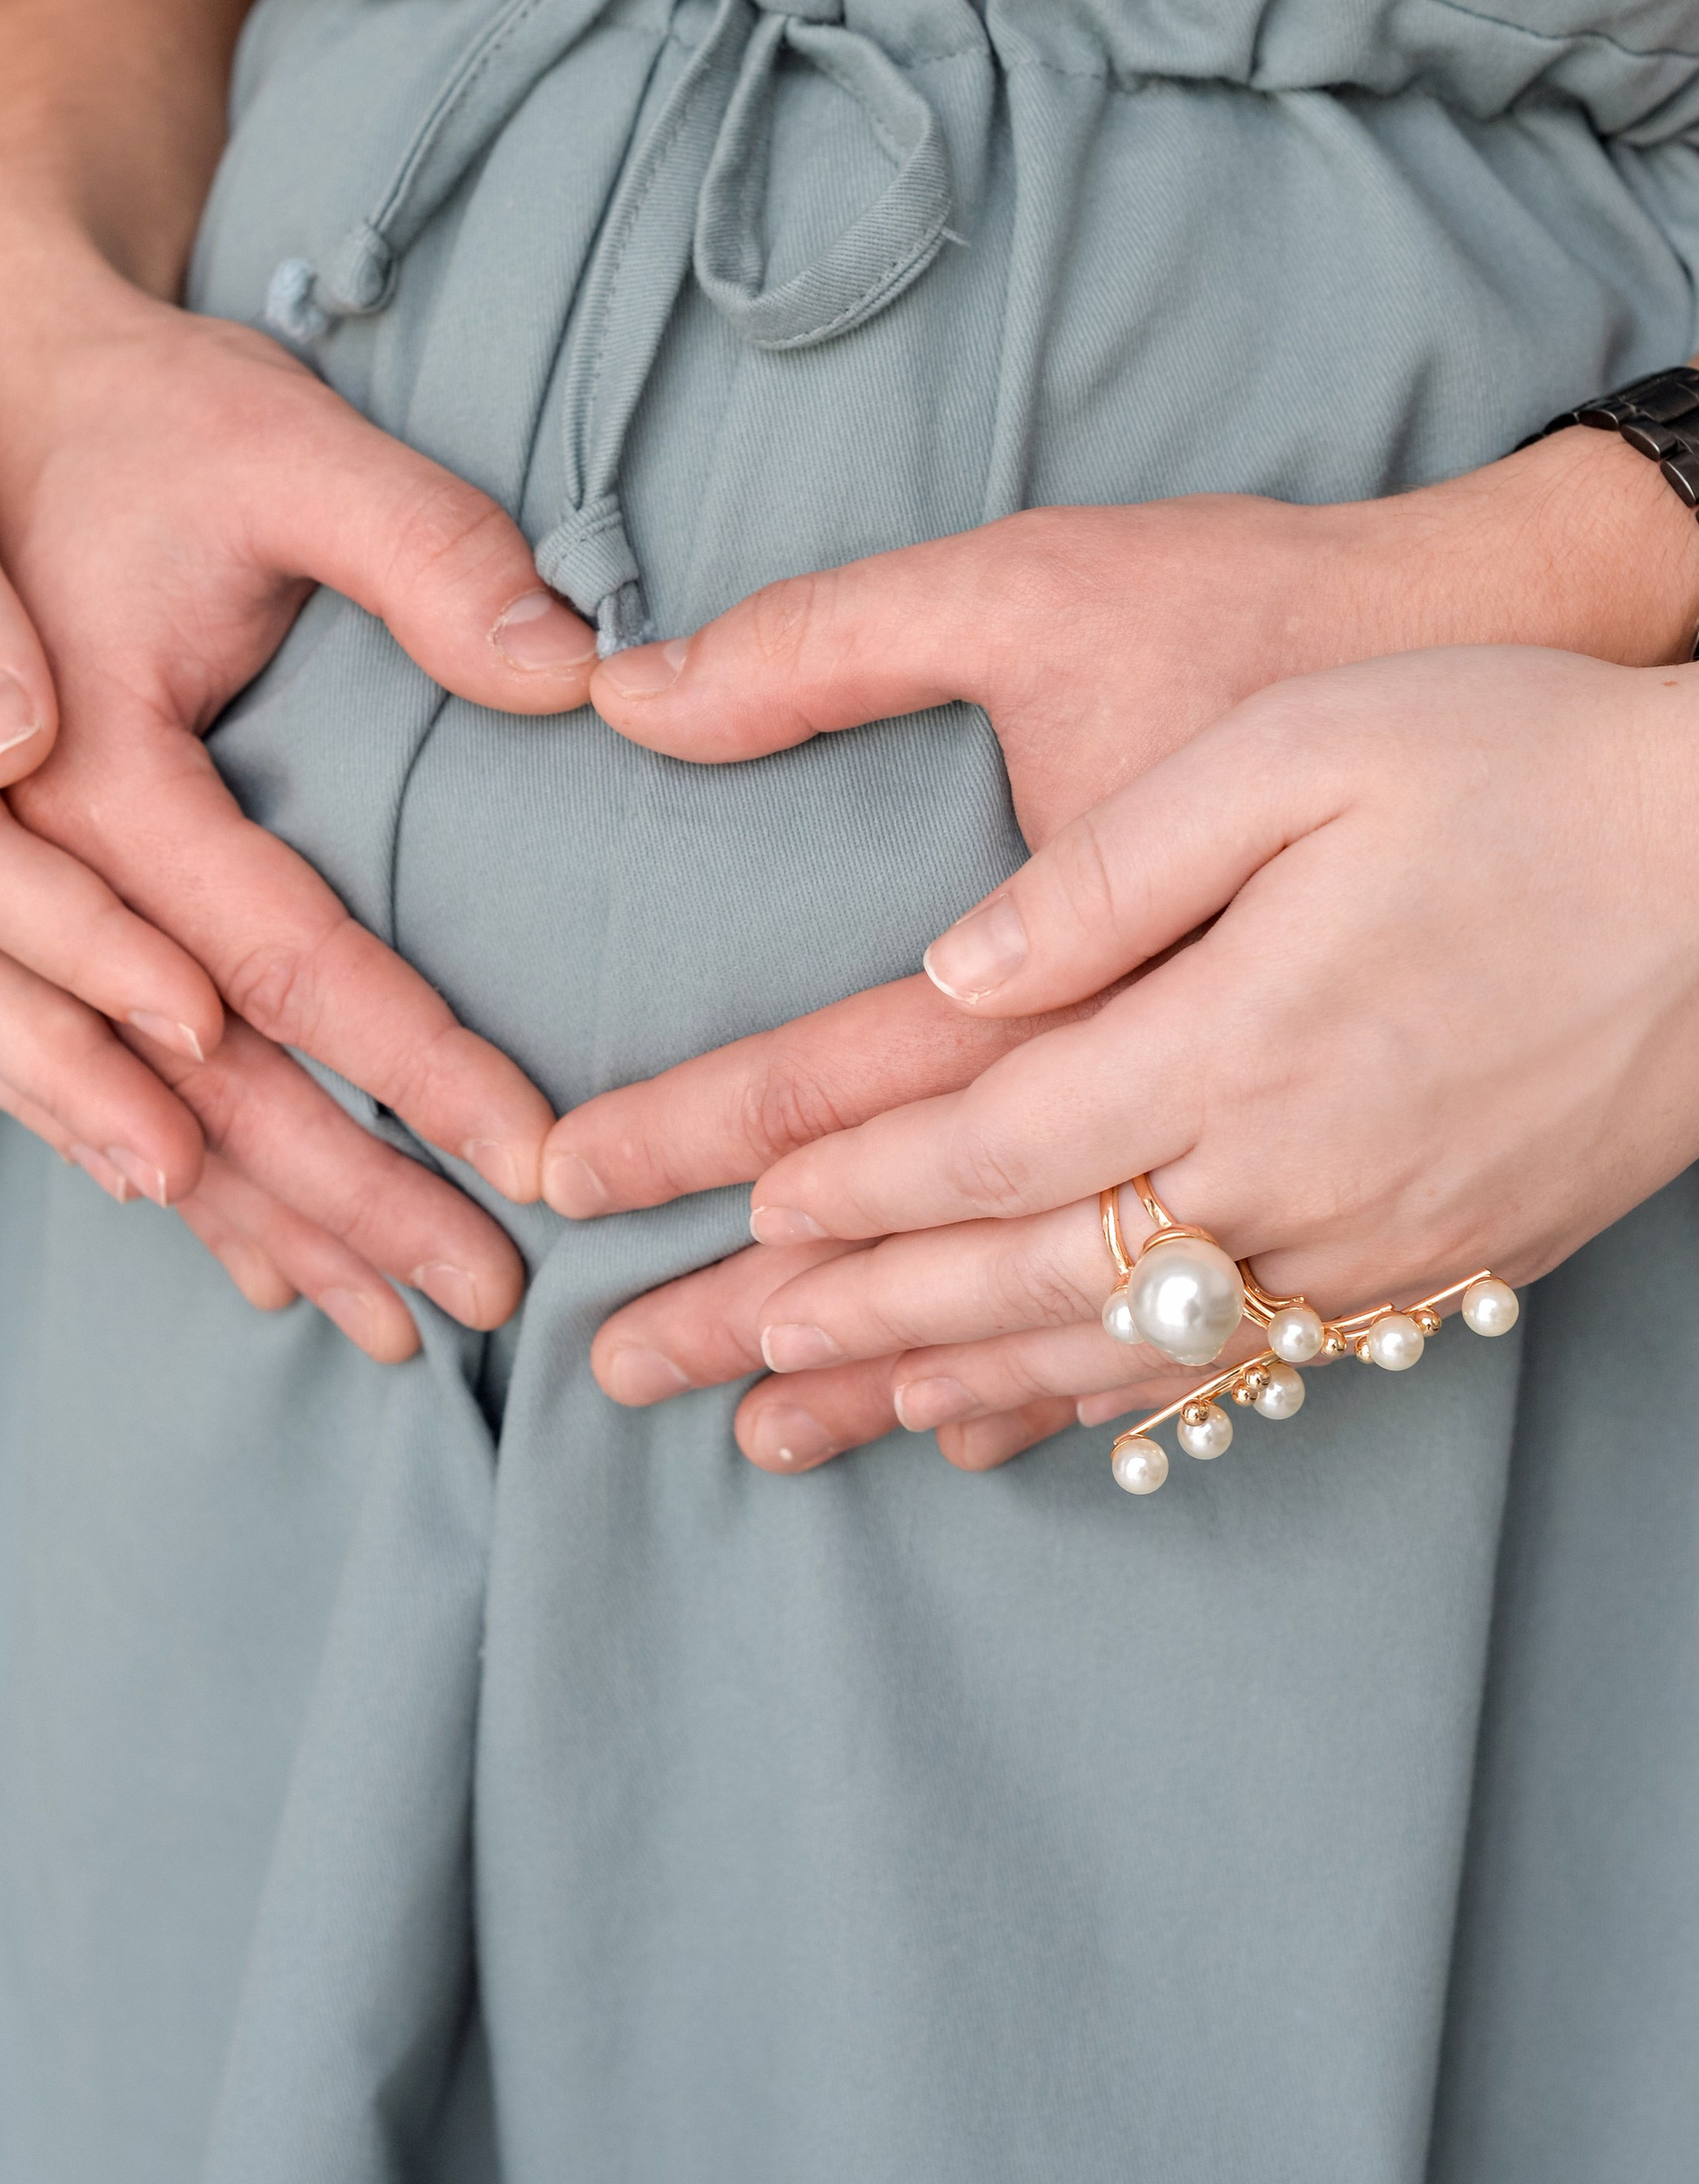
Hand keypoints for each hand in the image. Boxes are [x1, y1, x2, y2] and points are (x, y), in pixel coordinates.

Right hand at [0, 217, 600, 1349]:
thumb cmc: (129, 409)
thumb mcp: (283, 444)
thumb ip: (425, 551)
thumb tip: (574, 675)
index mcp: (79, 764)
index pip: (271, 960)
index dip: (410, 1063)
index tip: (532, 1154)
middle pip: (186, 1083)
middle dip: (345, 1198)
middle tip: (487, 1298)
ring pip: (105, 1105)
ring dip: (247, 1219)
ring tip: (381, 1322)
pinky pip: (41, 1068)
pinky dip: (144, 1162)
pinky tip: (227, 1239)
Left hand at [550, 444, 1698, 1466]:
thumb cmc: (1525, 762)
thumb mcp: (1308, 750)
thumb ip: (1116, 865)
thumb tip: (959, 964)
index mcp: (1237, 1031)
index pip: (976, 1137)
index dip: (827, 1183)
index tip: (700, 1203)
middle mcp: (1291, 1170)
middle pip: (1007, 1274)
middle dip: (815, 1323)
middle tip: (658, 1363)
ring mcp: (1367, 1243)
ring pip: (1102, 1350)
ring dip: (923, 1389)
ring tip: (779, 1431)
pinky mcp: (1432, 1265)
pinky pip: (1228, 1373)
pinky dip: (1094, 1410)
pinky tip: (1005, 1433)